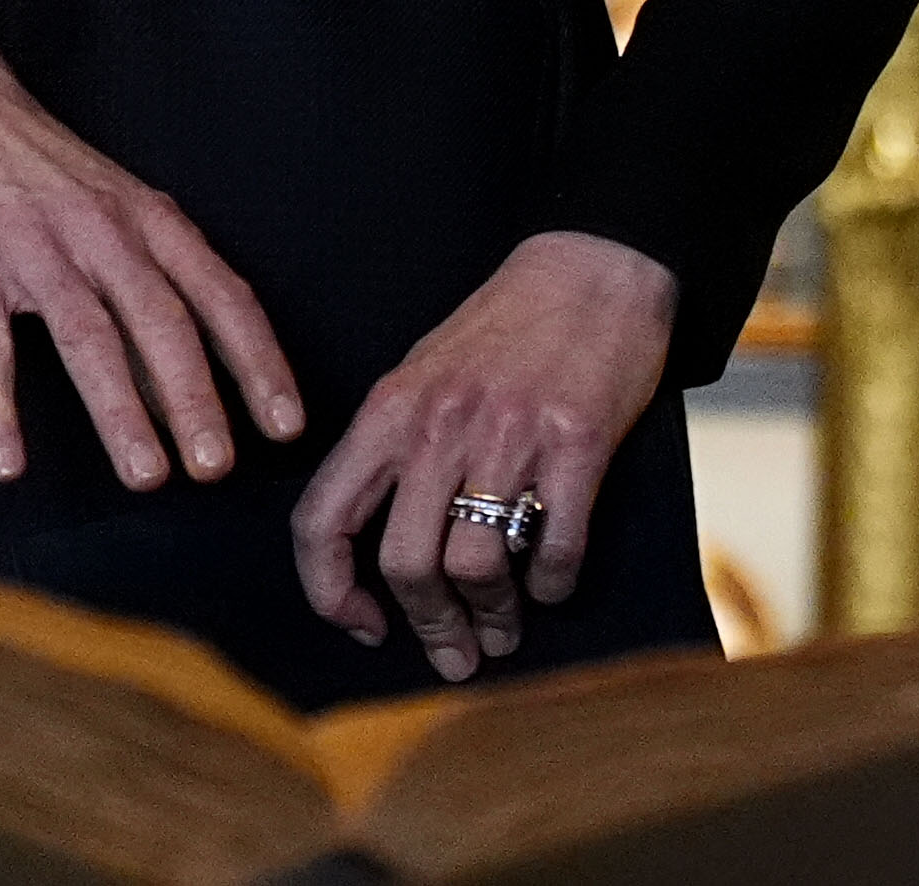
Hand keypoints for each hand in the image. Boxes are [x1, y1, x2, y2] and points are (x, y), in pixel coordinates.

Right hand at [0, 9, 303, 493]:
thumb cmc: (45, 176)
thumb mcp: (116, 214)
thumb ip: (148, 294)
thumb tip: (183, 390)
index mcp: (152, 221)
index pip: (223, 296)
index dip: (259, 361)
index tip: (287, 423)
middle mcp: (105, 234)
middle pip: (163, 322)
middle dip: (195, 398)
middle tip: (218, 467)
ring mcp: (35, 250)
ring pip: (89, 336)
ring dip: (120, 410)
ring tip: (145, 476)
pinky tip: (6, 462)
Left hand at [291, 230, 676, 681]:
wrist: (595, 264)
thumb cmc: (506, 327)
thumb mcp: (425, 373)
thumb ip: (397, 449)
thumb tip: (378, 551)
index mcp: (390, 410)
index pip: (324, 520)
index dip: (330, 591)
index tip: (362, 624)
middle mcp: (441, 424)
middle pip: (406, 562)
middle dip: (430, 625)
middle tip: (455, 653)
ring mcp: (511, 433)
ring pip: (476, 563)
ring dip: (493, 615)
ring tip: (506, 631)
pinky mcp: (578, 440)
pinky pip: (555, 542)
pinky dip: (553, 583)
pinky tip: (553, 586)